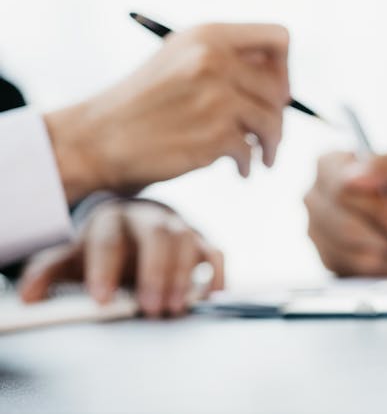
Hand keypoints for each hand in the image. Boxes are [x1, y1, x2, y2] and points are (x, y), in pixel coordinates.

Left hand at [18, 199, 223, 316]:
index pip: (109, 240)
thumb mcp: (73, 257)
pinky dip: (216, 274)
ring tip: (176, 307)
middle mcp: (149, 218)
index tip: (102, 299)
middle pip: (157, 235)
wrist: (135, 222)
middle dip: (155, 272)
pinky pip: (215, 251)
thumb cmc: (103, 246)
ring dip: (184, 276)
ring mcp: (179, 226)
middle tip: (151, 308)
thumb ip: (49, 273)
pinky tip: (209, 297)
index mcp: (112, 219)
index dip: (105, 269)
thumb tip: (29, 296)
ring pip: (187, 240)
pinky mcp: (201, 239)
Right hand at [44, 23, 290, 203]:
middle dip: (278, 115)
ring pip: (273, 122)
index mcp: (208, 36)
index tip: (275, 91)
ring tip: (261, 157)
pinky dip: (247, 165)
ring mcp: (215, 97)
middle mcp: (214, 60)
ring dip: (270, 144)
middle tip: (266, 134)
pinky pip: (250, 152)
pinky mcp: (214, 134)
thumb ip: (228, 61)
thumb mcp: (180, 61)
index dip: (285, 67)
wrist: (97, 138)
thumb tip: (284, 83)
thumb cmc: (145, 104)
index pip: (279, 37)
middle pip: (280, 88)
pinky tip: (238, 170)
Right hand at [304, 150, 386, 275]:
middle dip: (386, 231)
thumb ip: (385, 164)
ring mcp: (316, 230)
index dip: (378, 207)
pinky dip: (382, 264)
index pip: (342, 190)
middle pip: (345, 223)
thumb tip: (352, 178)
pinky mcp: (327, 259)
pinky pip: (352, 267)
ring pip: (349, 248)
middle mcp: (315, 197)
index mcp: (329, 165)